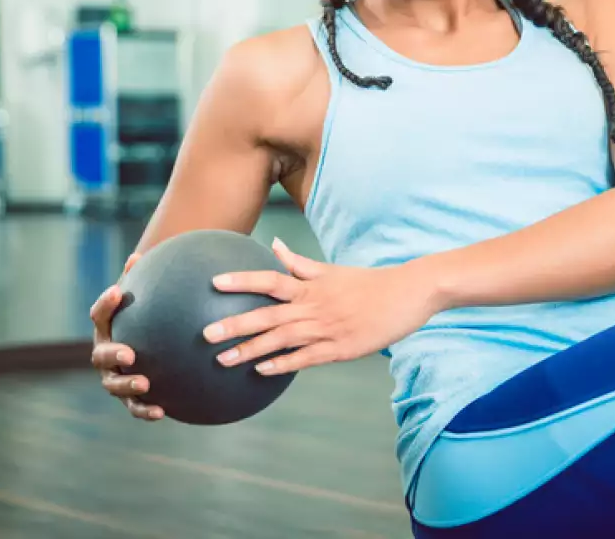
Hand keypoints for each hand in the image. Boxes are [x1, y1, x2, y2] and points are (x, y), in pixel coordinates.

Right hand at [90, 252, 163, 420]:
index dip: (106, 303)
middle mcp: (106, 354)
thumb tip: (141, 254)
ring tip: (145, 384)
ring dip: (127, 385)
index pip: (100, 314)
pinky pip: (135, 407)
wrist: (151, 348)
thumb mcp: (151, 299)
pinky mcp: (131, 398)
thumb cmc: (151, 318)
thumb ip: (147, 281)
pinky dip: (145, 410)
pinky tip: (163, 412)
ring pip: (113, 385)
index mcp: (108, 328)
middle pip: (101, 355)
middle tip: (130, 352)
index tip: (116, 291)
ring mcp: (115, 377)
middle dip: (113, 353)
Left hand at [204, 239, 440, 375]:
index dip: (242, 280)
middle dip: (235, 325)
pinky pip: (305, 358)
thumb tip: (273, 244)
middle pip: (268, 315)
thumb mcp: (334, 270)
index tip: (214, 283)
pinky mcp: (341, 348)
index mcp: (313, 285)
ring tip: (222, 360)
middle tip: (204, 334)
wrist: (410, 293)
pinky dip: (283, 364)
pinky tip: (261, 371)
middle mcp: (315, 305)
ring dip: (251, 350)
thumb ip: (300, 263)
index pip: (271, 280)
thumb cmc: (370, 282)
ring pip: (282, 340)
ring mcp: (328, 328)